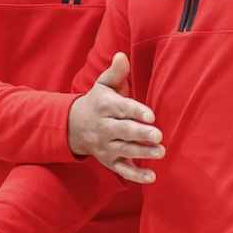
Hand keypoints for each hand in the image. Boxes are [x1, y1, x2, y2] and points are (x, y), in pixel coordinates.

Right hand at [68, 52, 164, 182]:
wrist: (72, 126)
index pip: (121, 109)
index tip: (151, 115)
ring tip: (160, 152)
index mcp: (105, 106)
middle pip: (123, 131)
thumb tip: (122, 56)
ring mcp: (106, 146)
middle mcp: (104, 127)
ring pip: (125, 150)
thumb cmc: (97, 102)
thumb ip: (116, 73)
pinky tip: (152, 177)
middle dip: (140, 134)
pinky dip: (136, 176)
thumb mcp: (103, 85)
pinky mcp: (109, 160)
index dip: (136, 111)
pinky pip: (122, 170)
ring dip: (142, 153)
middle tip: (158, 136)